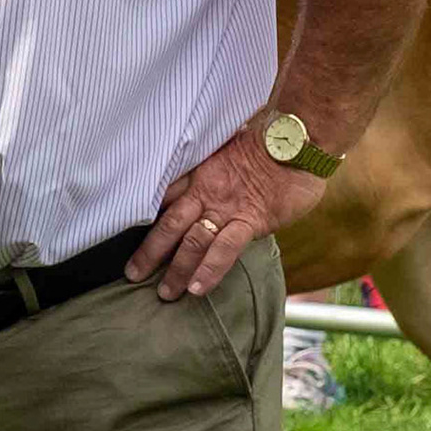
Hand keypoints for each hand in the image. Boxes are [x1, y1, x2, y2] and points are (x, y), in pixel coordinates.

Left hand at [126, 127, 327, 301]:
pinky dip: (209, 269)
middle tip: (133, 275)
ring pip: (191, 239)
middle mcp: (207, 190)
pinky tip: (197, 289)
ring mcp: (227, 206)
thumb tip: (216, 166)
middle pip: (169, 223)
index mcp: (201, 171)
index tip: (130, 233)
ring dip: (176, 269)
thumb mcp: (236, 145)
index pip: (165, 194)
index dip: (146, 214)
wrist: (301, 138)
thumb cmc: (274, 140)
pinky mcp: (250, 219)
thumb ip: (221, 163)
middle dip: (149, 251)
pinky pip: (225, 247)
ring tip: (165, 292)